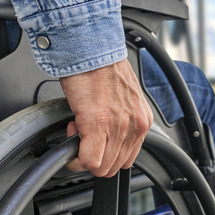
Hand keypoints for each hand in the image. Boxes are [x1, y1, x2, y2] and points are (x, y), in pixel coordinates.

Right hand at [60, 59, 153, 176]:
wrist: (89, 48)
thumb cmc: (101, 68)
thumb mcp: (123, 98)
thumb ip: (122, 120)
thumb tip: (107, 136)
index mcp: (142, 120)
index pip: (126, 159)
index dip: (105, 153)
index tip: (95, 139)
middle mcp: (135, 126)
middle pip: (113, 167)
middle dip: (93, 157)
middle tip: (83, 136)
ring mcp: (119, 127)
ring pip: (101, 167)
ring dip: (84, 155)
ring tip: (78, 130)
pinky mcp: (98, 125)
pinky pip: (89, 160)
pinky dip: (76, 158)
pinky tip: (71, 137)